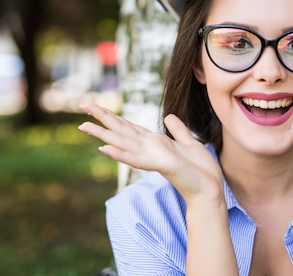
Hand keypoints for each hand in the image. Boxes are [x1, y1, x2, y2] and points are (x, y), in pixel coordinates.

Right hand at [78, 102, 224, 204]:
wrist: (209, 188)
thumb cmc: (200, 169)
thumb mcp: (189, 143)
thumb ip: (178, 130)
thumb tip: (169, 116)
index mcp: (155, 142)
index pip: (129, 126)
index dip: (113, 116)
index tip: (96, 106)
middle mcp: (149, 148)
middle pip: (121, 130)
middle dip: (102, 118)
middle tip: (83, 104)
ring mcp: (151, 157)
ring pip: (122, 142)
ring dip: (103, 133)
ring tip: (84, 125)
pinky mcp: (159, 165)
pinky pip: (136, 158)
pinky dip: (120, 153)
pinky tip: (105, 148)